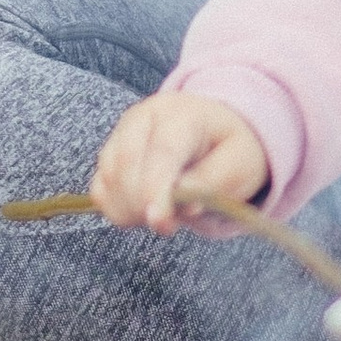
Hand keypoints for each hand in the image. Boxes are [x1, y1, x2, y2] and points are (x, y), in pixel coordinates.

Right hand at [91, 93, 270, 231]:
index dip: (156, 188)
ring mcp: (121, 133)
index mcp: (183, 114)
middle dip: (142, 204)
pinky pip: (99, 188)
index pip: (162, 150)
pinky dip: (116, 208)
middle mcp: (144, 117)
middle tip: (168, 226)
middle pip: (126, 163)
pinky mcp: (109, 154)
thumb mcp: (240, 164)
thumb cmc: (229, 149)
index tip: (159, 222)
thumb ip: (214, 184)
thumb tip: (184, 205)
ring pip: (109, 177)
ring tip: (162, 216)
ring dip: (130, 209)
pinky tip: (141, 212)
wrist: (213, 130)